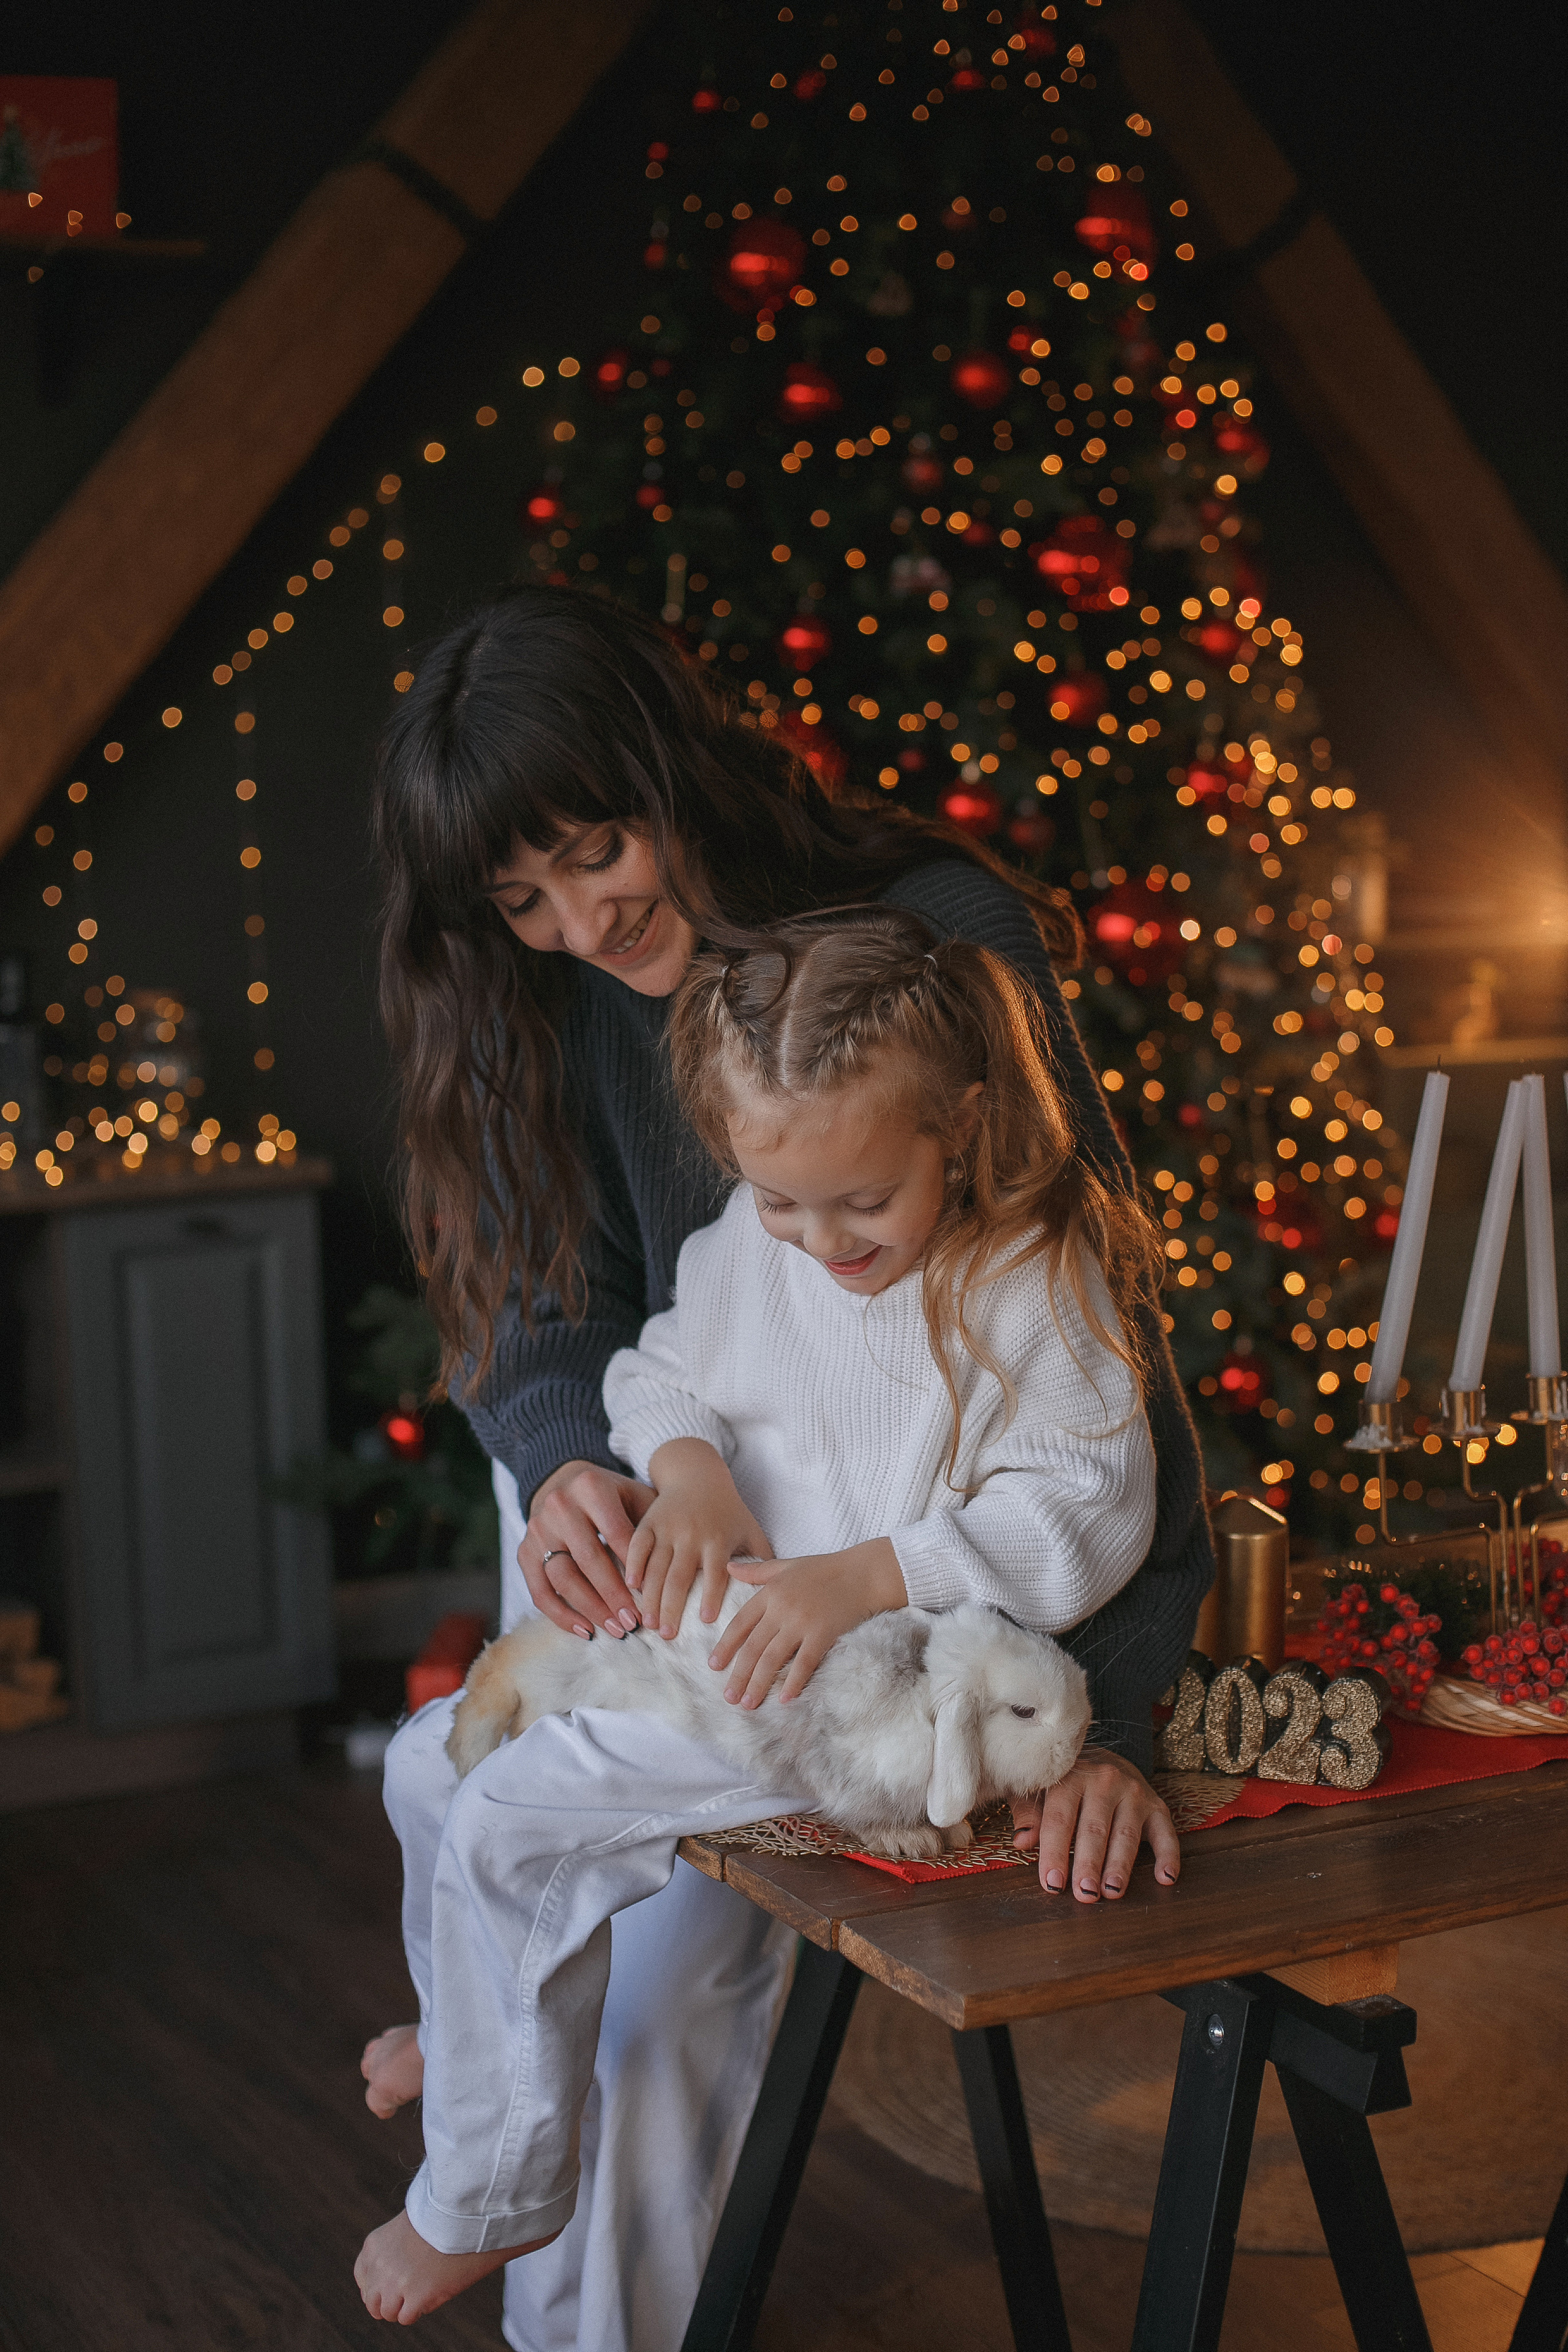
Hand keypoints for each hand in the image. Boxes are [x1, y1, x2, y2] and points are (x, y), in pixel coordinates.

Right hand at [522, 1461, 653, 1638]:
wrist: (562, 1481)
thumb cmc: (611, 1497)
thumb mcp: (634, 1496)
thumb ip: (652, 1524)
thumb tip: (673, 1569)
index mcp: (591, 1487)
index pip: (615, 1533)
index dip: (635, 1567)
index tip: (653, 1596)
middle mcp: (559, 1505)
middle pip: (588, 1559)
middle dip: (613, 1595)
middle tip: (635, 1622)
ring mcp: (537, 1529)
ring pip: (562, 1578)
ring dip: (591, 1609)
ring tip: (616, 1630)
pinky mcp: (523, 1551)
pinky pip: (540, 1591)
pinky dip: (561, 1615)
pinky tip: (585, 1631)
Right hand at [625, 1439, 774, 1636]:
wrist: (698, 1475)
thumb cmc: (728, 1511)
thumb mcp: (750, 1530)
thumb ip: (762, 1560)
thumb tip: (774, 1595)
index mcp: (718, 1539)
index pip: (716, 1572)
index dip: (712, 1595)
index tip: (707, 1621)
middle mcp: (692, 1534)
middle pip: (679, 1576)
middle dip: (671, 1607)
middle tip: (667, 1635)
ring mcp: (668, 1528)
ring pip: (655, 1566)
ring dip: (650, 1596)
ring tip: (647, 1623)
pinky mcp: (649, 1522)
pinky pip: (638, 1545)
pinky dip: (633, 1565)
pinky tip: (631, 1587)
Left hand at [708, 1540, 906, 1707]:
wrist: (863, 1573)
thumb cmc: (825, 1569)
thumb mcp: (786, 1565)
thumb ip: (756, 1571)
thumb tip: (728, 1568)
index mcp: (770, 1593)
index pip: (741, 1623)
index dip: (726, 1645)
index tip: (714, 1666)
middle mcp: (781, 1609)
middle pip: (753, 1647)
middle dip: (739, 1674)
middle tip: (729, 1697)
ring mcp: (802, 1622)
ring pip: (773, 1658)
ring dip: (759, 1683)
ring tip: (748, 1703)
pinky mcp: (823, 1634)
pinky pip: (804, 1663)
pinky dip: (794, 1682)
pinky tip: (784, 1699)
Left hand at [1010, 1746, 1179, 1903]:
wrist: (1102, 1755)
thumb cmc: (1062, 1782)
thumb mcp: (1037, 1789)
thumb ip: (1029, 1814)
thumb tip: (1022, 1841)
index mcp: (1070, 1776)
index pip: (1060, 1819)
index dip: (1055, 1853)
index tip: (1052, 1883)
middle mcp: (1104, 1780)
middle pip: (1094, 1828)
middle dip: (1088, 1863)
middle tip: (1084, 1893)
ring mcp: (1133, 1792)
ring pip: (1126, 1833)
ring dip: (1120, 1865)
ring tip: (1112, 1891)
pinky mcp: (1156, 1805)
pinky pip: (1165, 1831)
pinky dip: (1168, 1855)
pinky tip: (1165, 1877)